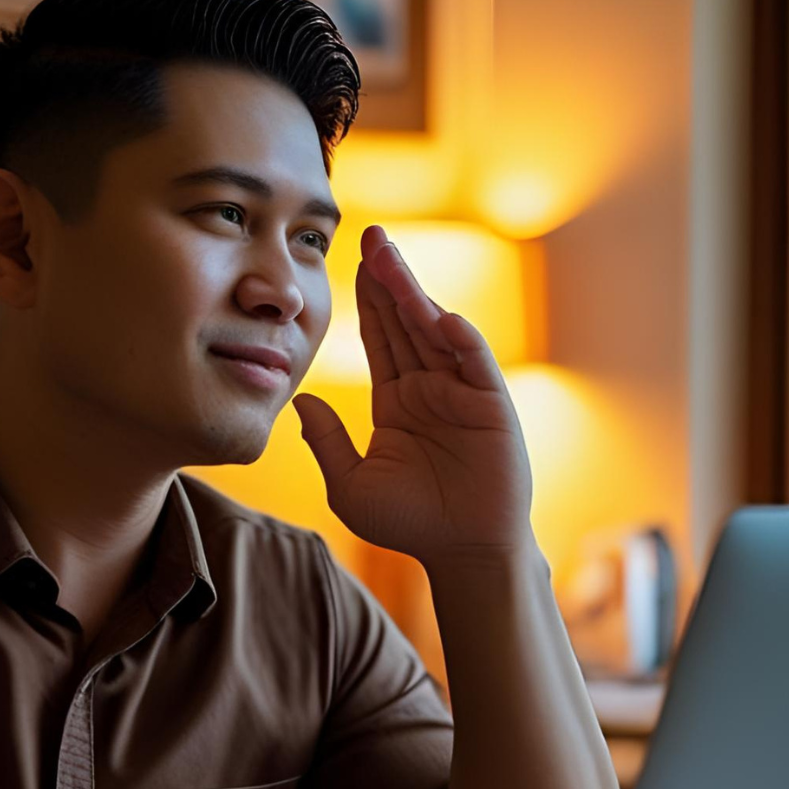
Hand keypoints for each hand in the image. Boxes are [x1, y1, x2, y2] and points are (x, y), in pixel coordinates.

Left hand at [293, 225, 536, 567]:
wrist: (461, 553)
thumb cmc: (409, 523)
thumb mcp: (349, 484)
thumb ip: (325, 441)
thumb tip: (298, 399)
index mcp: (396, 398)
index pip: (378, 337)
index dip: (366, 299)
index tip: (349, 260)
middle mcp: (429, 387)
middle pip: (405, 321)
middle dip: (389, 278)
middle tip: (371, 235)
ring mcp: (461, 392)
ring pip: (435, 332)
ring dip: (414, 294)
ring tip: (391, 260)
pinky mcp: (490, 407)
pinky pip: (474, 365)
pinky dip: (459, 339)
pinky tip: (438, 315)